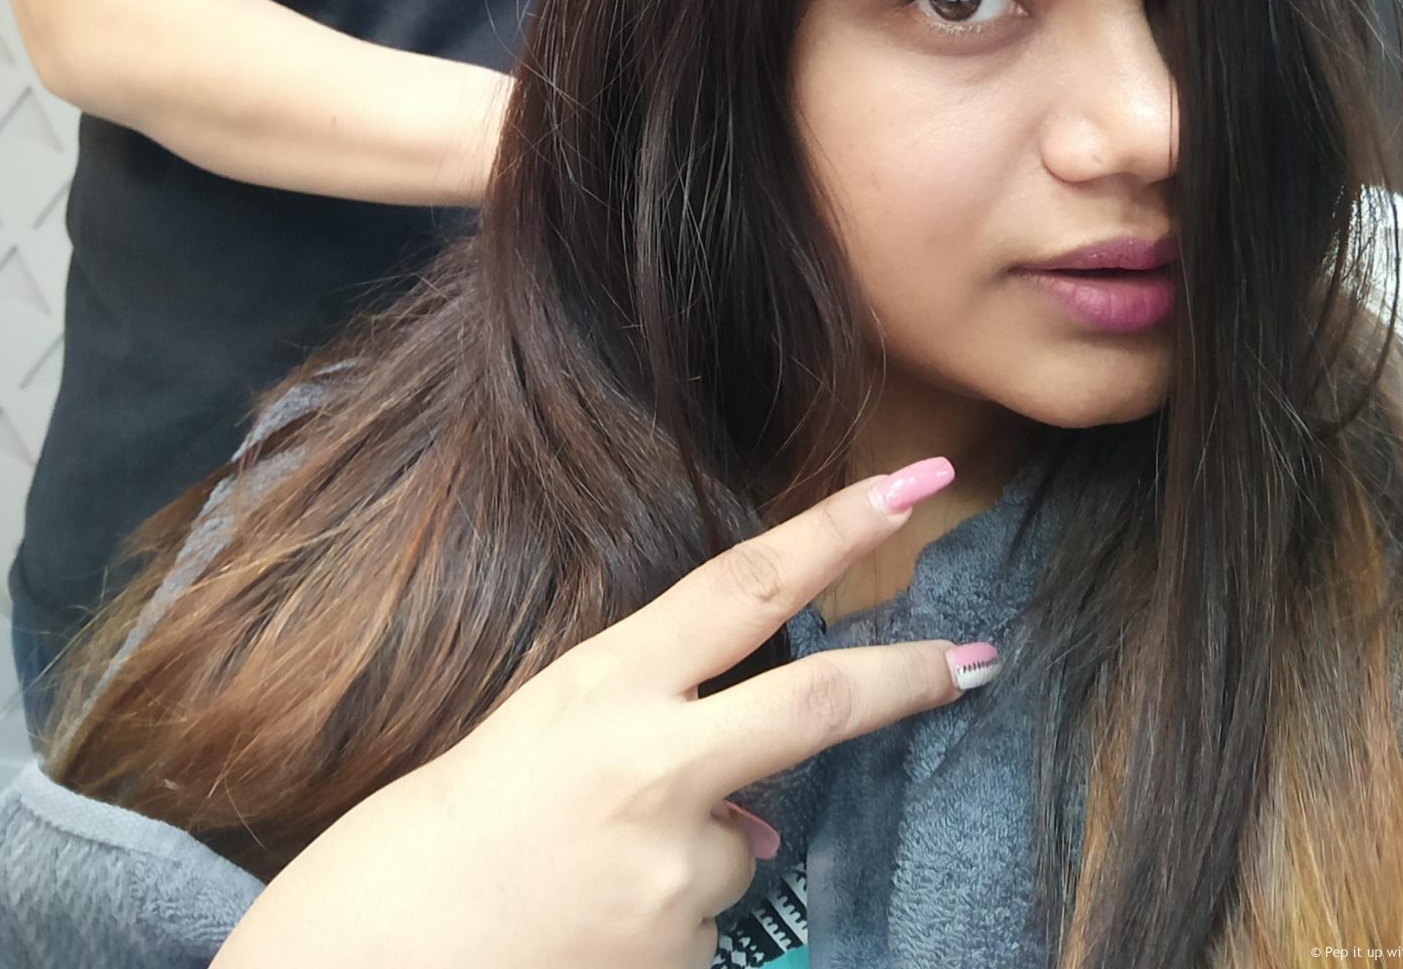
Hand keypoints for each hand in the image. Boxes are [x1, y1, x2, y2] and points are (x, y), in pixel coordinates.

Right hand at [212, 459, 995, 967]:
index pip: (740, 587)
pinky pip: (703, 933)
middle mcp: (647, 769)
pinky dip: (662, 930)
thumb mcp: (526, 756)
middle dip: (909, 676)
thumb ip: (643, 752)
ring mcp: (669, 875)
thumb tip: (754, 822)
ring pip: (736, 849)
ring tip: (578, 884)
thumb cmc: (421, 855)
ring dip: (685, 861)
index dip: (834, 528)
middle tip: (981, 657)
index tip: (913, 482)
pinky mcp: (678, 962)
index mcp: (595, 690)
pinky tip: (582, 935)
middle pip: (813, 702)